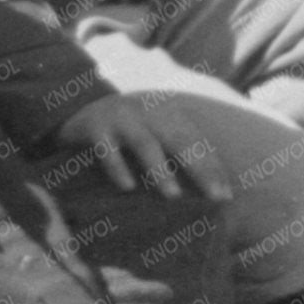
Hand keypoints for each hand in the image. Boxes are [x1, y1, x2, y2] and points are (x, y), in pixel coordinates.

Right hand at [54, 89, 233, 206]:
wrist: (77, 107)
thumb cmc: (126, 132)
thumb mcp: (154, 134)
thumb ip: (175, 152)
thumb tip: (206, 190)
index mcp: (168, 114)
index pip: (196, 142)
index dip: (212, 168)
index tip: (225, 196)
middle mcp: (148, 112)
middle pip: (179, 140)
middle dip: (199, 168)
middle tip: (214, 197)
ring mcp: (121, 118)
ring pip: (145, 144)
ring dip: (160, 170)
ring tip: (172, 196)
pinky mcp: (95, 127)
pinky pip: (107, 149)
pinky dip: (118, 167)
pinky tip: (127, 187)